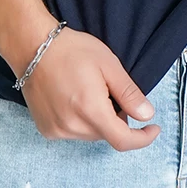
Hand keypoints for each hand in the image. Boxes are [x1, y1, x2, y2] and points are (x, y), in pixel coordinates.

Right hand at [9, 24, 161, 151]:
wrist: (33, 47)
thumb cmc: (72, 50)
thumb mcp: (108, 65)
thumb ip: (129, 93)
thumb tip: (147, 115)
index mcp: (91, 111)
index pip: (123, 140)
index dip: (142, 139)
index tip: (153, 128)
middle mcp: (72, 127)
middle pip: (107, 134)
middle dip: (116, 118)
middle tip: (110, 91)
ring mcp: (57, 130)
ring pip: (90, 134)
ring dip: (98, 120)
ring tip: (89, 91)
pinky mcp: (46, 129)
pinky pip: (73, 132)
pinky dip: (81, 121)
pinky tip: (73, 98)